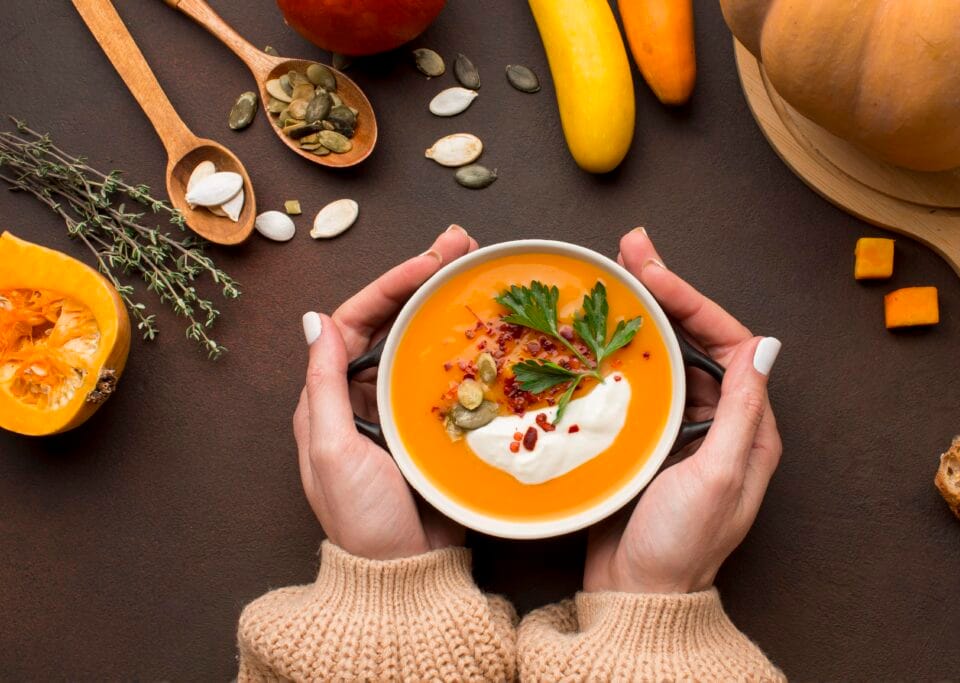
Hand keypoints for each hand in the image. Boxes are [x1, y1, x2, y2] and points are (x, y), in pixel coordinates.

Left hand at [293, 225, 476, 559]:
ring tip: (476, 271)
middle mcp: (366, 396)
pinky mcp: (438, 430)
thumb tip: (316, 319)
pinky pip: (452, 378)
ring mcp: (404, 411)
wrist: (404, 577)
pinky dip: (469, 350)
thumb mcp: (328, 449)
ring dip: (449, 306)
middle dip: (424, 280)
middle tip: (460, 245)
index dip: (390, 285)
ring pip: (424, 344)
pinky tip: (491, 329)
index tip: (426, 261)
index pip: (357, 321)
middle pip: (393, 323)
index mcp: (331, 396)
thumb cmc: (359, 519)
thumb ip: (323, 384)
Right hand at [583, 227, 782, 593]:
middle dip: (665, 293)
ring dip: (638, 317)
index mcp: (747, 427)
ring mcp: (678, 430)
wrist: (634, 596)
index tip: (654, 274)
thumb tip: (764, 347)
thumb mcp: (718, 476)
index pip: (730, 343)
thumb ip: (738, 411)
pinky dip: (616, 355)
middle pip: (694, 340)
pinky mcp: (643, 441)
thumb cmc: (680, 546)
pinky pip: (635, 385)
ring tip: (611, 279)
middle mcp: (717, 421)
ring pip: (662, 357)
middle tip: (630, 251)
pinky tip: (594, 335)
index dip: (694, 301)